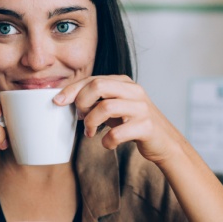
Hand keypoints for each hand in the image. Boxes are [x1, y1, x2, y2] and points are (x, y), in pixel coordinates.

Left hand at [53, 75, 183, 163]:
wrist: (164, 142)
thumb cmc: (133, 123)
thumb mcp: (115, 106)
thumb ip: (96, 99)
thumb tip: (65, 98)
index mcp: (124, 82)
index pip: (92, 79)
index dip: (72, 90)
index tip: (57, 101)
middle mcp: (134, 91)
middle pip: (98, 86)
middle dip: (82, 102)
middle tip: (80, 118)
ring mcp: (142, 108)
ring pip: (105, 107)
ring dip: (91, 123)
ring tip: (90, 133)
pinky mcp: (146, 127)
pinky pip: (117, 133)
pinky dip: (106, 141)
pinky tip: (108, 143)